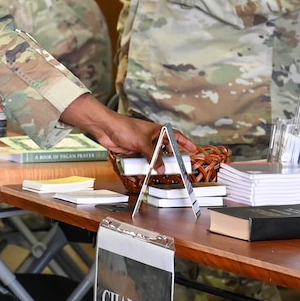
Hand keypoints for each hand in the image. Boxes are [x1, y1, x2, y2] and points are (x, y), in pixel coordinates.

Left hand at [58, 94, 190, 160]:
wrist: (106, 129)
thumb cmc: (124, 127)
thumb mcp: (143, 143)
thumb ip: (153, 156)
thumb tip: (162, 168)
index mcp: (157, 131)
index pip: (175, 136)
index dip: (185, 143)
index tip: (193, 149)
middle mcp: (151, 138)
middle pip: (165, 150)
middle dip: (171, 158)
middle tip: (178, 167)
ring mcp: (142, 145)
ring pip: (153, 157)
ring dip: (156, 164)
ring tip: (162, 173)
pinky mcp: (133, 151)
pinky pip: (142, 161)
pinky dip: (144, 167)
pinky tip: (145, 172)